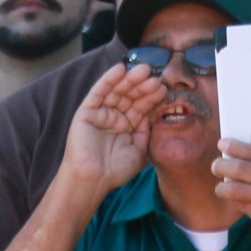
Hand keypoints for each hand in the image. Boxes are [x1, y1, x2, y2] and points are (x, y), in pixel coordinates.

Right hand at [61, 63, 163, 198]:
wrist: (93, 180)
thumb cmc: (115, 170)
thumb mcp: (138, 149)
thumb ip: (145, 130)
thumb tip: (152, 113)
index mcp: (126, 126)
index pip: (140, 106)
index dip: (151, 97)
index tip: (164, 89)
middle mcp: (114, 117)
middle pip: (130, 96)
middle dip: (143, 86)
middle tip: (156, 78)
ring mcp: (100, 113)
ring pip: (116, 91)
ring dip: (129, 80)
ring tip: (144, 70)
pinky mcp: (86, 112)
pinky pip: (98, 92)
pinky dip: (108, 79)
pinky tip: (119, 69)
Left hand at [215, 126, 250, 250]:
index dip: (236, 147)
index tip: (224, 144)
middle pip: (240, 168)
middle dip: (222, 165)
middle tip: (215, 164)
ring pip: (235, 189)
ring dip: (223, 187)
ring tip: (220, 186)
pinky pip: (242, 206)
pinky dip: (236, 202)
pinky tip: (234, 200)